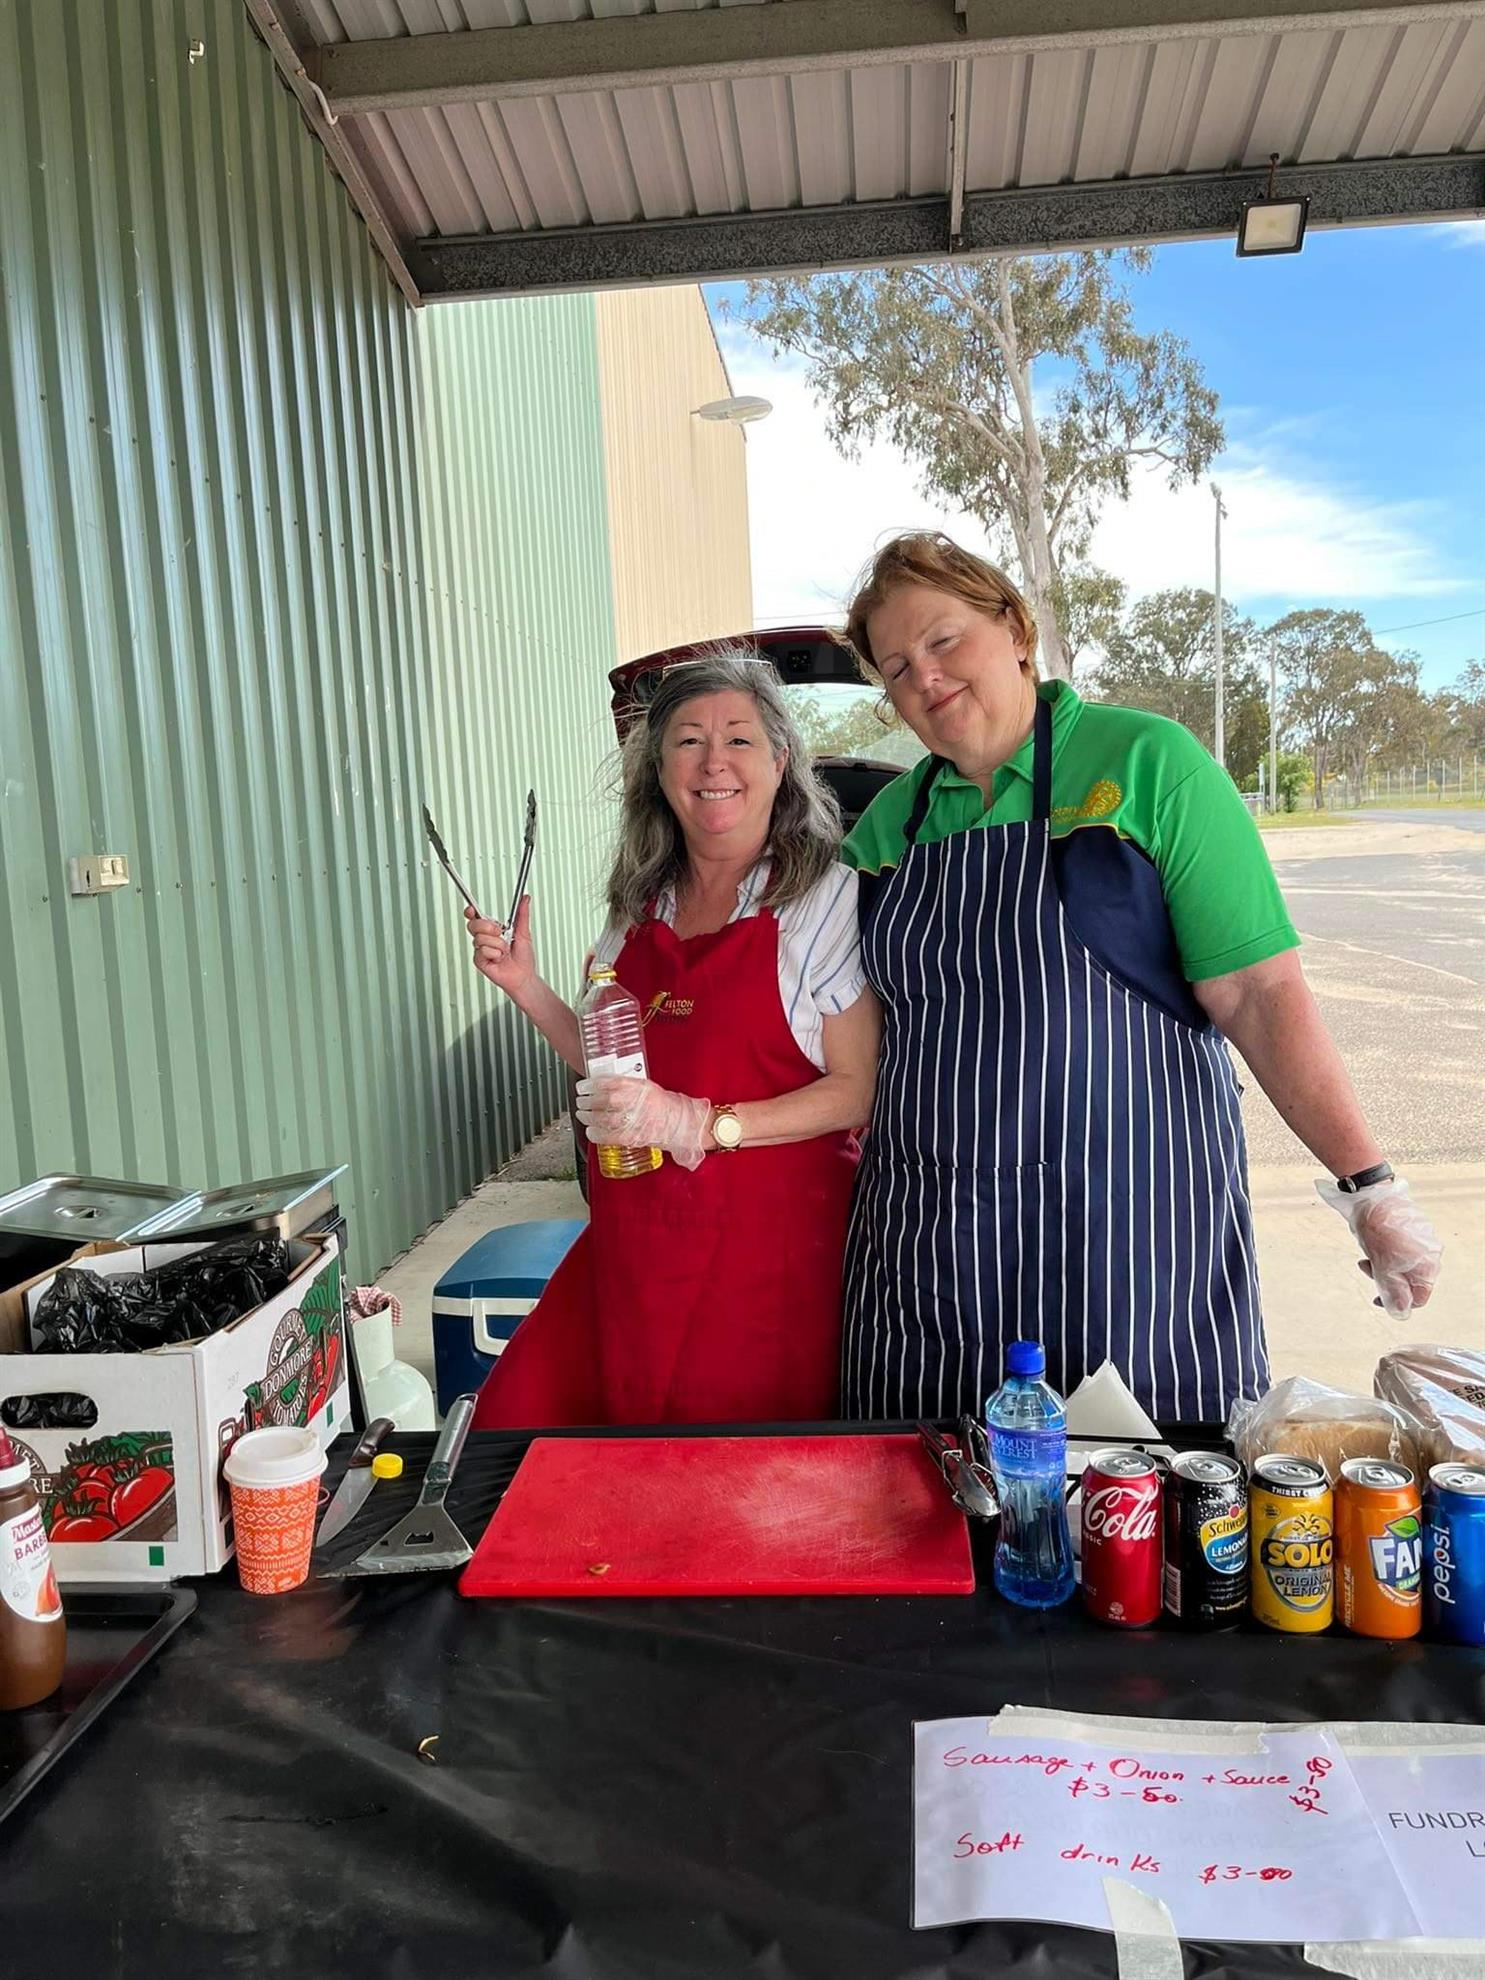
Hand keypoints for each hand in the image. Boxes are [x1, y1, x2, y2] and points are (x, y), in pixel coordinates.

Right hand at [466, 897, 534, 1000]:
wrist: (524, 975)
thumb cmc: (523, 957)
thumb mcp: (524, 932)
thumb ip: (522, 915)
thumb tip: (525, 898)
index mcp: (492, 930)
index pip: (476, 918)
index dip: (471, 912)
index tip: (472, 909)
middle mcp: (484, 938)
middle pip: (474, 925)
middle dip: (488, 927)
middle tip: (500, 933)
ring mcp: (480, 950)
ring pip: (480, 938)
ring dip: (498, 944)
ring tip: (504, 951)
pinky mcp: (479, 960)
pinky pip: (483, 951)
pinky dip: (495, 954)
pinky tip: (499, 959)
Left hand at [575, 1077, 710, 1171]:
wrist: (679, 1123)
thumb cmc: (663, 1104)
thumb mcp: (645, 1086)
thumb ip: (625, 1084)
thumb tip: (601, 1084)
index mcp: (639, 1087)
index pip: (609, 1083)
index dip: (591, 1085)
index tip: (582, 1086)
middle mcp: (636, 1103)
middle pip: (603, 1101)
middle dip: (586, 1101)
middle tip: (580, 1101)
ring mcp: (634, 1121)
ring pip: (603, 1119)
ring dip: (588, 1117)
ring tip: (582, 1114)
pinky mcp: (632, 1137)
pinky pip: (609, 1136)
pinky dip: (596, 1134)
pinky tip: (590, 1131)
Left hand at [1315, 1178, 1442, 1319]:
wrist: (1371, 1196)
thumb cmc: (1380, 1230)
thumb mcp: (1384, 1268)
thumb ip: (1393, 1292)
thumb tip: (1400, 1312)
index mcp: (1428, 1266)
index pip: (1418, 1297)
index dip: (1397, 1302)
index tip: (1377, 1297)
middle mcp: (1429, 1254)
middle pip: (1409, 1281)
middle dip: (1387, 1280)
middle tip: (1368, 1269)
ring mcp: (1421, 1240)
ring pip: (1401, 1265)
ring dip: (1383, 1265)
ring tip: (1368, 1253)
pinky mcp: (1410, 1230)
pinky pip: (1399, 1250)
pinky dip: (1385, 1252)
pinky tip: (1373, 1242)